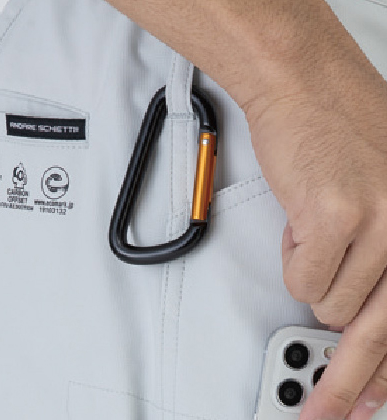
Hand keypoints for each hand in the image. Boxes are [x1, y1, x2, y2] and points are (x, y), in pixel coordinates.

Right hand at [237, 8, 386, 419]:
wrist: (304, 89)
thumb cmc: (336, 137)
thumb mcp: (381, 197)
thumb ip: (378, 260)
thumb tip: (353, 317)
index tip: (370, 407)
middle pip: (379, 335)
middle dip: (344, 383)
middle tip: (324, 413)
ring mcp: (380, 224)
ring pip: (331, 303)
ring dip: (313, 273)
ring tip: (313, 230)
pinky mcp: (335, 217)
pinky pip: (303, 279)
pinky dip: (293, 256)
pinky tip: (301, 221)